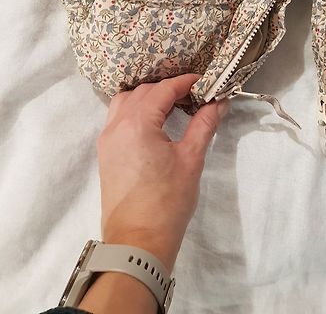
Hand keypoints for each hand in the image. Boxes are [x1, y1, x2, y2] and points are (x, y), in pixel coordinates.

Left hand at [96, 72, 228, 274]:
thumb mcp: (191, 159)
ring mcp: (107, 139)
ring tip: (173, 105)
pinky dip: (135, 110)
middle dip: (168, 88)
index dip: (185, 82)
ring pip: (126, 101)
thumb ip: (204, 124)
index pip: (163, 89)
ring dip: (148, 97)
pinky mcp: (106, 153)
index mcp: (137, 123)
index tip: (204, 82)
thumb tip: (219, 101)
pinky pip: (118, 117)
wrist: (137, 243)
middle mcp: (117, 125)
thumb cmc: (168, 201)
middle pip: (143, 92)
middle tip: (194, 95)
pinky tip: (154, 121)